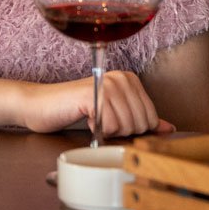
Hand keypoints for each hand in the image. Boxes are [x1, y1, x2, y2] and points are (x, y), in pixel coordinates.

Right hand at [19, 71, 170, 136]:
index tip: (111, 120)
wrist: (40, 106)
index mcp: (130, 80)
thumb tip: (168, 128)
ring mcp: (108, 84)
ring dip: (107, 131)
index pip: (151, 118)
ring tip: (92, 117)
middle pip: (140, 124)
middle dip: (120, 131)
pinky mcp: (94, 95)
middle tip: (100, 120)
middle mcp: (122, 78)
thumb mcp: (113, 114)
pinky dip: (96, 130)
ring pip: (126, 126)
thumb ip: (140, 119)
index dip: (131, 129)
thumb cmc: (75, 111)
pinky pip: (110, 126)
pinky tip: (85, 117)